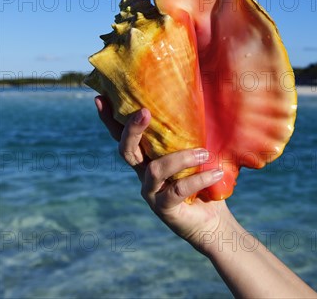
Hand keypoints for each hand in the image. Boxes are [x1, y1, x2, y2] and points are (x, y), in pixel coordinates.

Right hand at [95, 95, 230, 252]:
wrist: (211, 221)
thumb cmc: (203, 178)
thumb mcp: (194, 151)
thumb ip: (189, 132)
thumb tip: (199, 95)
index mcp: (146, 156)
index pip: (122, 136)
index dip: (109, 119)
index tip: (100, 98)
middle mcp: (143, 173)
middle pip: (126, 150)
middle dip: (132, 130)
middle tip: (145, 112)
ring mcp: (151, 192)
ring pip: (155, 170)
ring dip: (180, 158)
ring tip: (203, 152)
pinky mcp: (164, 208)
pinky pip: (177, 190)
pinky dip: (198, 179)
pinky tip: (216, 172)